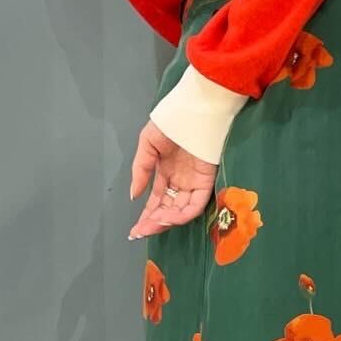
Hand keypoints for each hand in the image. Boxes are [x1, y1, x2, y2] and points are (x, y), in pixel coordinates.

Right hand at [128, 121, 216, 239]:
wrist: (194, 108)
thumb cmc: (172, 121)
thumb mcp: (147, 144)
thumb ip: (141, 170)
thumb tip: (133, 195)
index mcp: (166, 172)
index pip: (157, 200)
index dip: (147, 215)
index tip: (135, 230)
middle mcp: (180, 180)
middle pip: (168, 209)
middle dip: (154, 222)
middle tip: (141, 232)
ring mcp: (194, 181)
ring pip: (181, 210)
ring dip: (167, 220)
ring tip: (153, 225)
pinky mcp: (207, 180)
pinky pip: (196, 203)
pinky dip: (183, 214)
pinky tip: (169, 218)